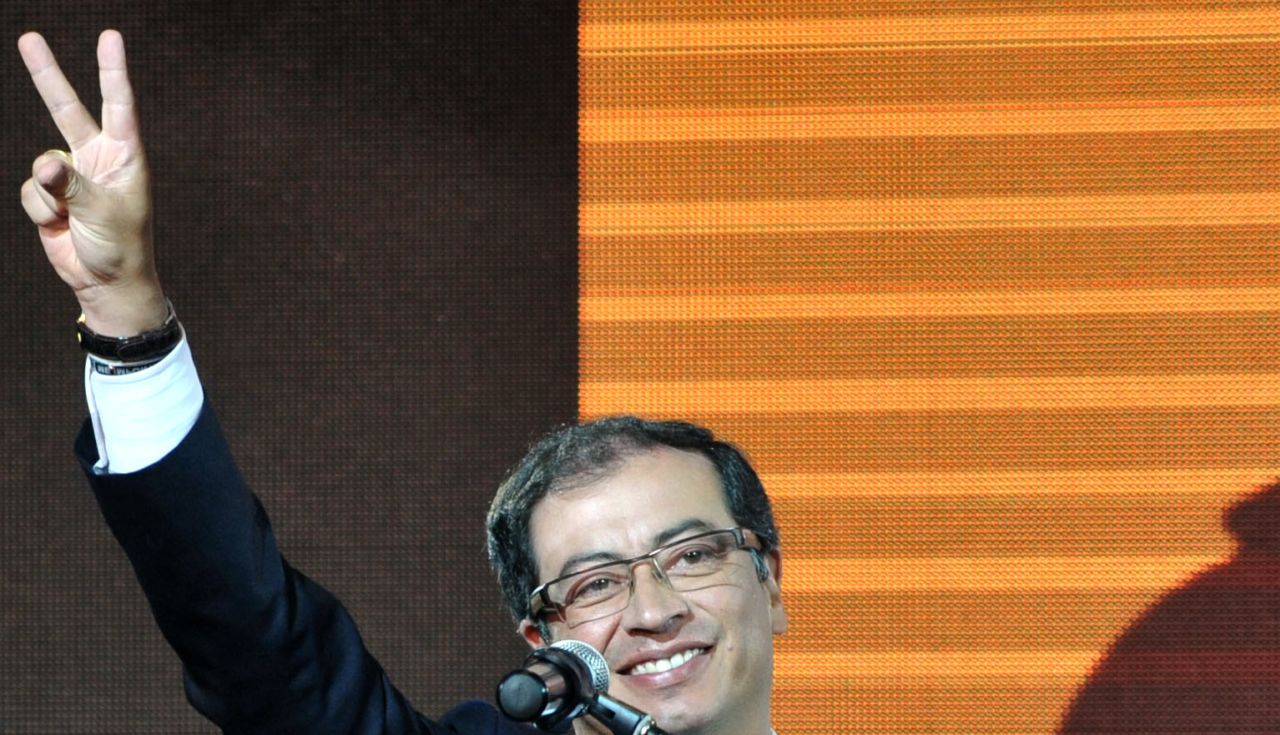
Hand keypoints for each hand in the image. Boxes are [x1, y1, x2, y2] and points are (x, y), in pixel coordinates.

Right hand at [18, 30, 166, 335]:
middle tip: (28, 37)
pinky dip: (40, 210)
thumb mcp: (102, 212)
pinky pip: (30, 191)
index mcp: (125, 156)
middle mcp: (97, 159)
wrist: (106, 282)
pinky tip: (60, 226)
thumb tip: (42, 164)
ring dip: (50, 195)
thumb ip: (70, 185)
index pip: (118, 105)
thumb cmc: (120, 246)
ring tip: (72, 218)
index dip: (112, 70)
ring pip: (41, 163)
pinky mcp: (50, 195)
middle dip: (48, 75)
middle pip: (67, 109)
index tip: (109, 37)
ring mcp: (71, 175)